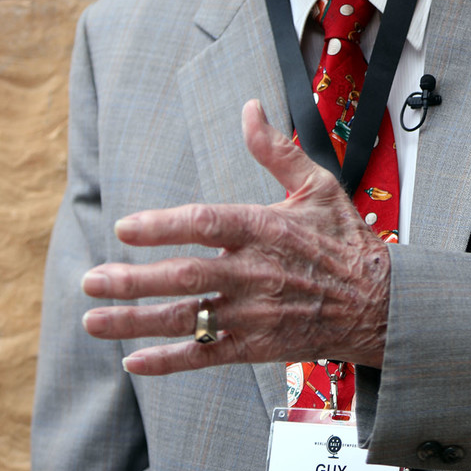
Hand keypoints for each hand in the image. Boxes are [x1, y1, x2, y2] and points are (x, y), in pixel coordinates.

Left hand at [79, 99, 390, 374]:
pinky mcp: (257, 345)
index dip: (162, 226)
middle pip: (185, 276)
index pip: (206, 224)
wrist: (380, 302)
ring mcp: (254, 313)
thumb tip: (249, 110)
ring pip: (187, 319)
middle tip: (91, 280)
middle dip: (132, 280)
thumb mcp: (317, 184)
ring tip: (94, 320)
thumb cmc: (346, 240)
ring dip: (136, 321)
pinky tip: (134, 361)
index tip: (124, 228)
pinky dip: (170, 360)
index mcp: (266, 228)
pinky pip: (207, 355)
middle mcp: (256, 272)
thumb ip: (275, 150)